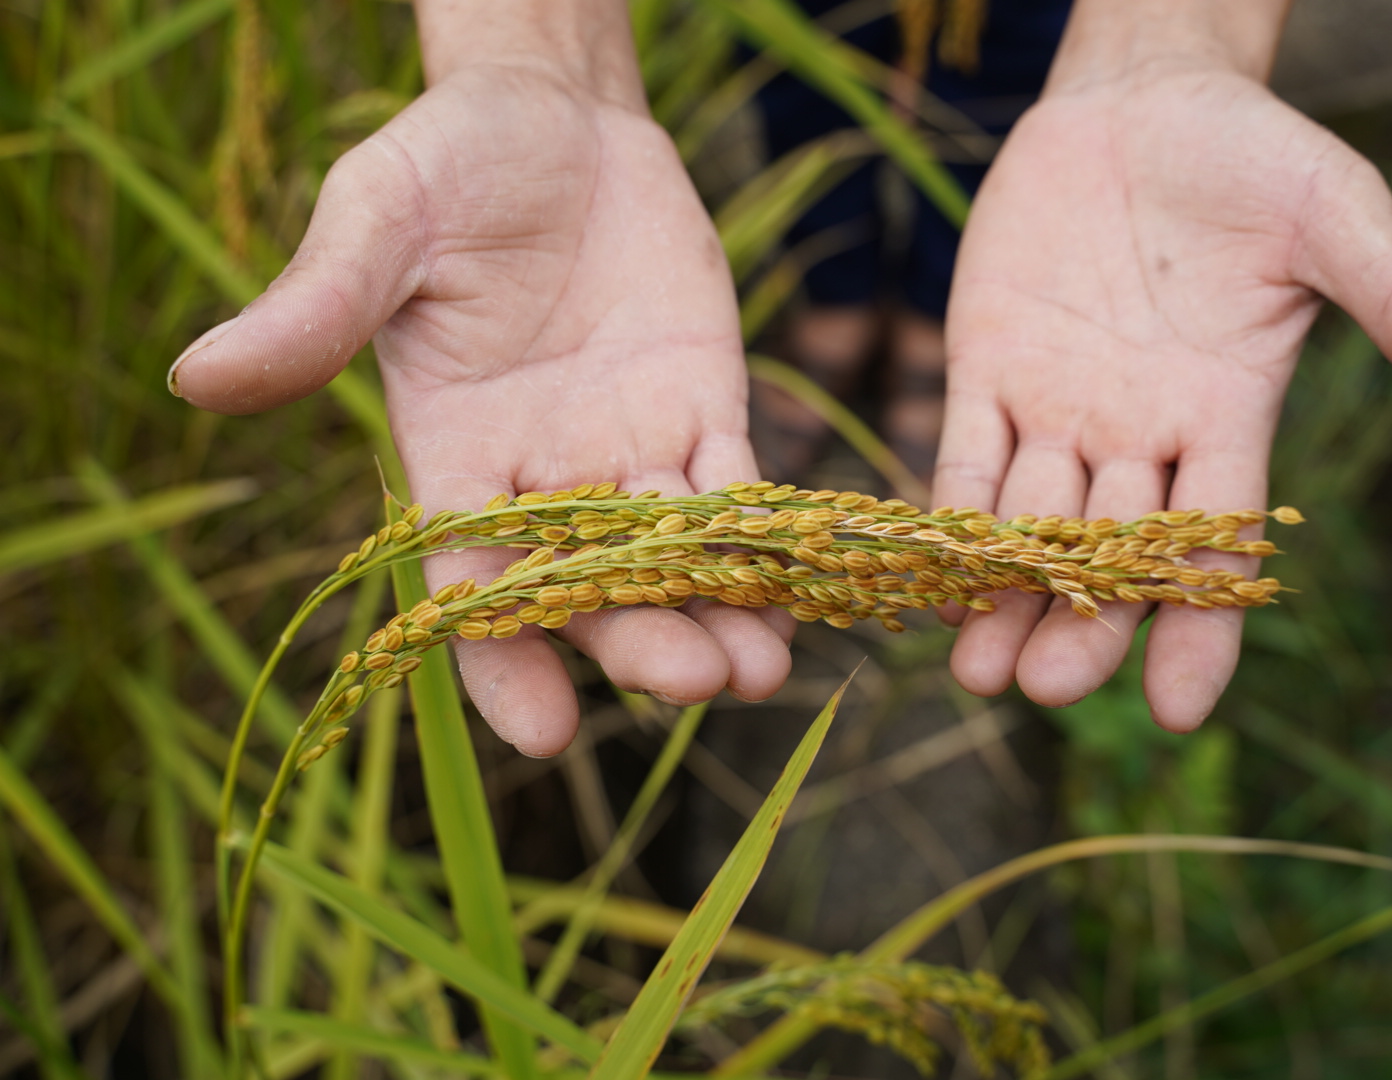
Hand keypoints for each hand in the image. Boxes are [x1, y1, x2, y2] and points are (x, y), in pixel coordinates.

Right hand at [168, 60, 792, 755]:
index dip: (501, 659)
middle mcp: (544, 476)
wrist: (555, 114)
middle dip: (639, 640)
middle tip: (695, 680)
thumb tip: (196, 378)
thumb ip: (315, 308)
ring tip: (764, 669)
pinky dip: (769, 534)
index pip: (471, 582)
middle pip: (591, 588)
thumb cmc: (448, 163)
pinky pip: (739, 486)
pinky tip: (806, 583)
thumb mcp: (376, 221)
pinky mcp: (702, 407)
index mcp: (453, 455)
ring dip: (720, 614)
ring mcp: (629, 448)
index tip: (540, 734)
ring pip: (676, 557)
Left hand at [935, 45, 1391, 730]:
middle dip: (1084, 623)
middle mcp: (1139, 433)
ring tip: (976, 672)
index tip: (1177, 711)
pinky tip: (931, 576)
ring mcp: (1060, 405)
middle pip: (1111, 552)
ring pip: (1030, 521)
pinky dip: (948, 511)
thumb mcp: (1336, 220)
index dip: (1200, 627)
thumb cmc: (1251, 156)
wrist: (1141, 97)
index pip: (1217, 544)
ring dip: (1004, 594)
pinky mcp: (987, 365)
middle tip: (1049, 690)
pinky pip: (964, 451)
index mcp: (1226, 417)